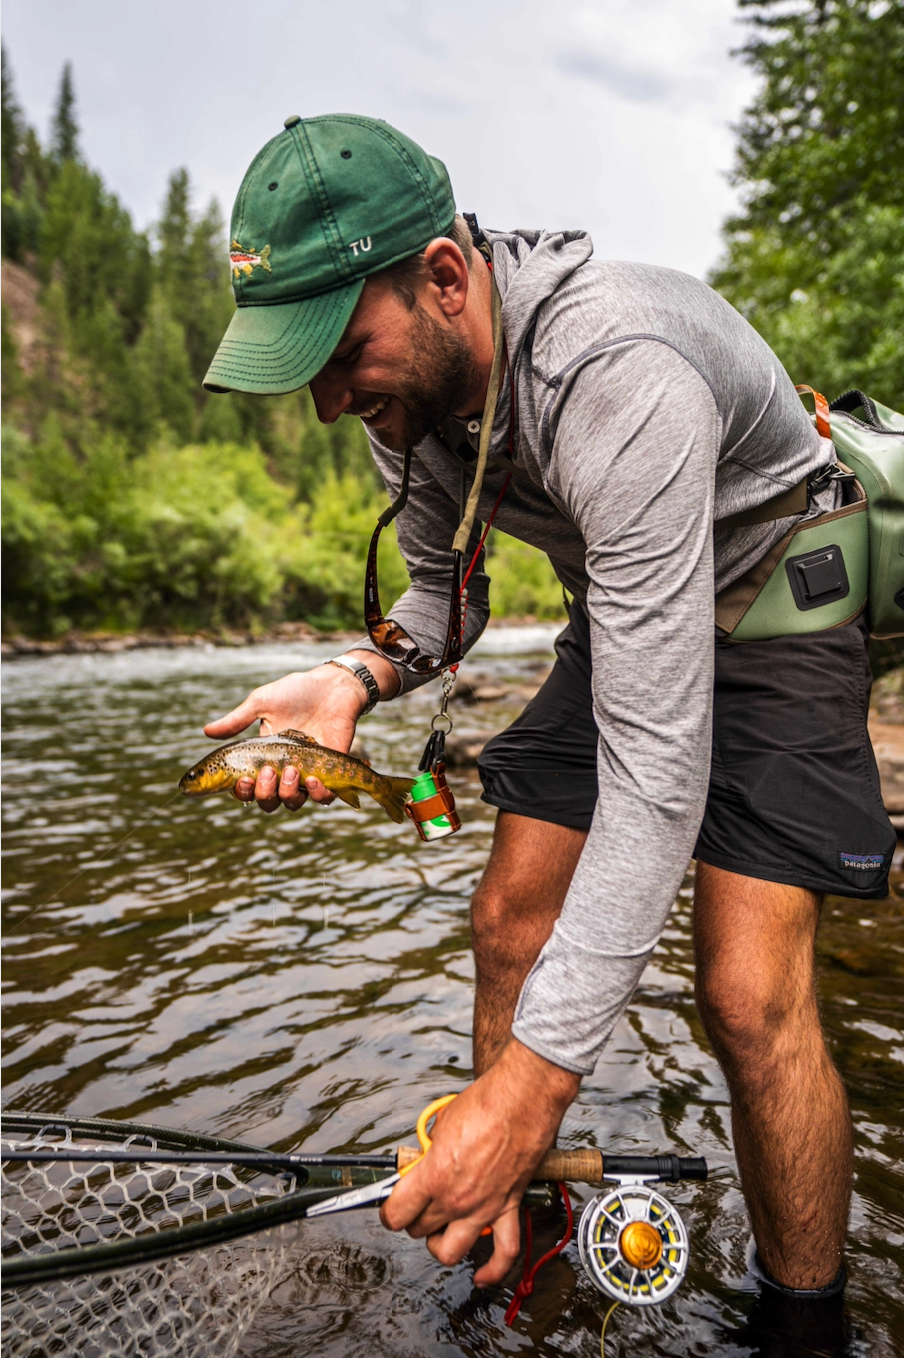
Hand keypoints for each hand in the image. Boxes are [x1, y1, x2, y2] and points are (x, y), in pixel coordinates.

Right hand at [203, 653, 397, 812]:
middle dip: (263, 792)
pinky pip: (323, 798)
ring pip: (292, 803)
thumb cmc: (296, 692)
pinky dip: (317, 794)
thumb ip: (236, 720)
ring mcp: (307, 774)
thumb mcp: (261, 703)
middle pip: (267, 801)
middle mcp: (283, 771)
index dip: (241, 791)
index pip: (247, 787)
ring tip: (291, 771)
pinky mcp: (331, 773)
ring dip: (287, 793)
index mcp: (263, 758)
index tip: (242, 779)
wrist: (332, 687)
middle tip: (268, 770)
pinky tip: (313, 778)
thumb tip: (206, 731)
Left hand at [380, 1039, 579, 1285]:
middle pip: (418, 1229)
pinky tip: (482, 1275)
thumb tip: (424, 1159)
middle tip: (416, 1203)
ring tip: (438, 1230)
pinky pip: (504, 1252)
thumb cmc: (486, 1103)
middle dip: (412, 1218)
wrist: (523, 1100)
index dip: (388, 1211)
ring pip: (449, 1252)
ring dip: (438, 1244)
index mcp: (434, 1176)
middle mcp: (456, 1200)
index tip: (390, 1205)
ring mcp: (483, 1209)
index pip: (396, 1213)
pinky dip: (492, 1271)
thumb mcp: (442, 1122)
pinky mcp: (508, 1208)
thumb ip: (429, 1150)